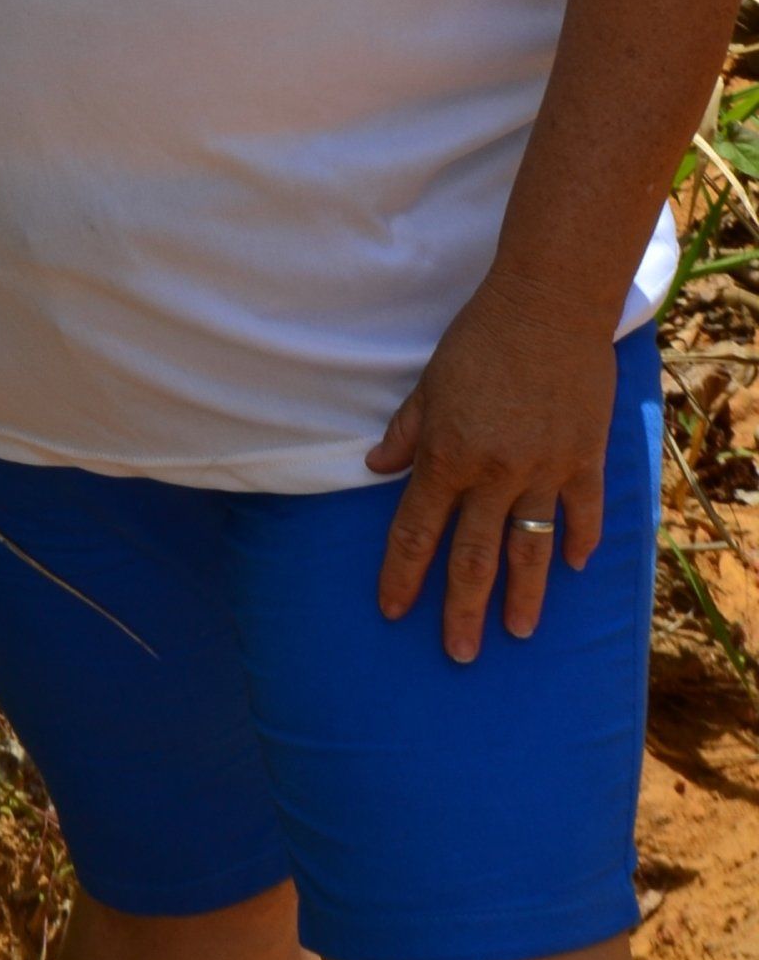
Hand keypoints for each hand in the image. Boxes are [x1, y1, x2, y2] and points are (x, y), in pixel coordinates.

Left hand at [365, 274, 618, 661]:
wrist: (547, 305)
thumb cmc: (478, 337)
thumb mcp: (429, 382)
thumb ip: (406, 430)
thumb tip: (374, 466)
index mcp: (448, 455)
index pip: (417, 529)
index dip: (402, 573)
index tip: (392, 609)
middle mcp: (494, 474)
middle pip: (474, 556)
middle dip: (461, 609)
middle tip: (458, 653)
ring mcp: (544, 471)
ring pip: (531, 549)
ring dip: (523, 596)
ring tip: (518, 632)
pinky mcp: (584, 459)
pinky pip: (583, 513)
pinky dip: (580, 541)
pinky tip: (575, 568)